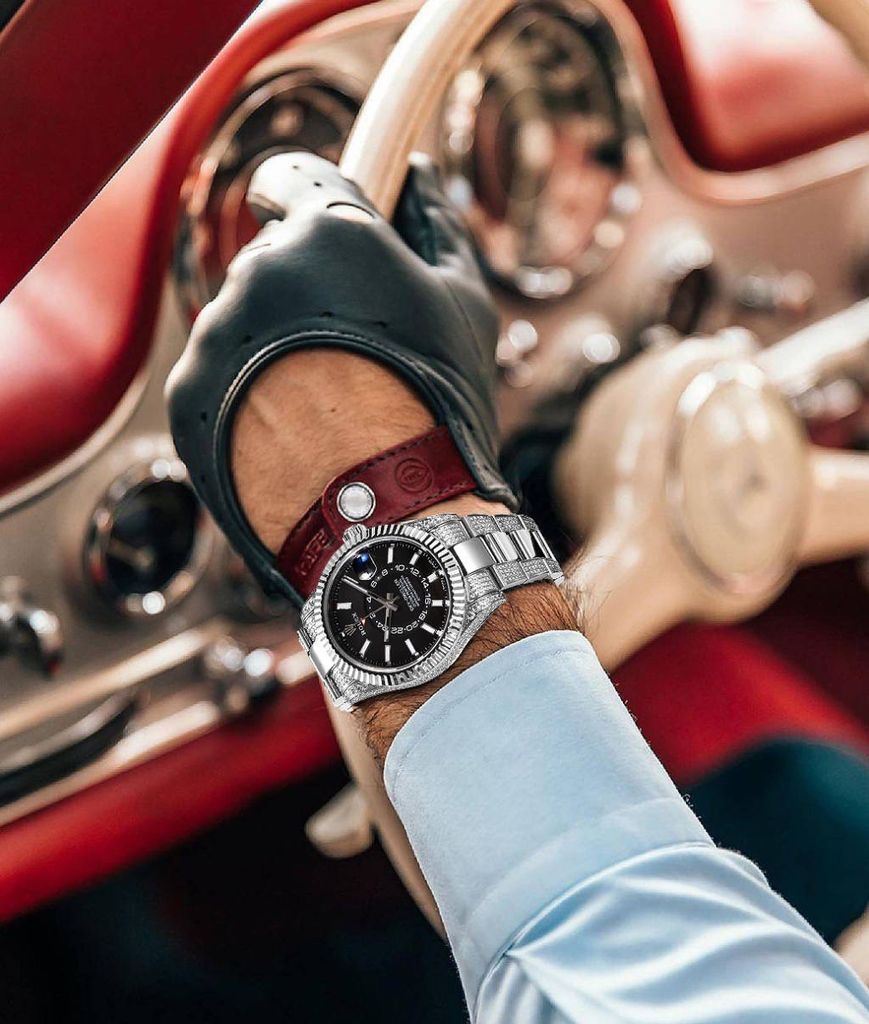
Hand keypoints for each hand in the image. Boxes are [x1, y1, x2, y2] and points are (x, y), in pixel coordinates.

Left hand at [166, 155, 575, 757]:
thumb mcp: (462, 307)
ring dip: (271, 348)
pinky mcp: (186, 396)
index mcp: (329, 232)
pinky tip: (288, 437)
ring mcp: (214, 336)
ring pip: (240, 322)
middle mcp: (258, 271)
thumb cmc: (436, 406)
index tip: (303, 209)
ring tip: (323, 408)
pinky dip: (243, 398)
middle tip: (347, 349)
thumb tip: (417, 172)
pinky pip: (215, 379)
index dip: (301, 191)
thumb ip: (437, 226)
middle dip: (302, 290)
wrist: (386, 519)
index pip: (292, 176)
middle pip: (270, 260)